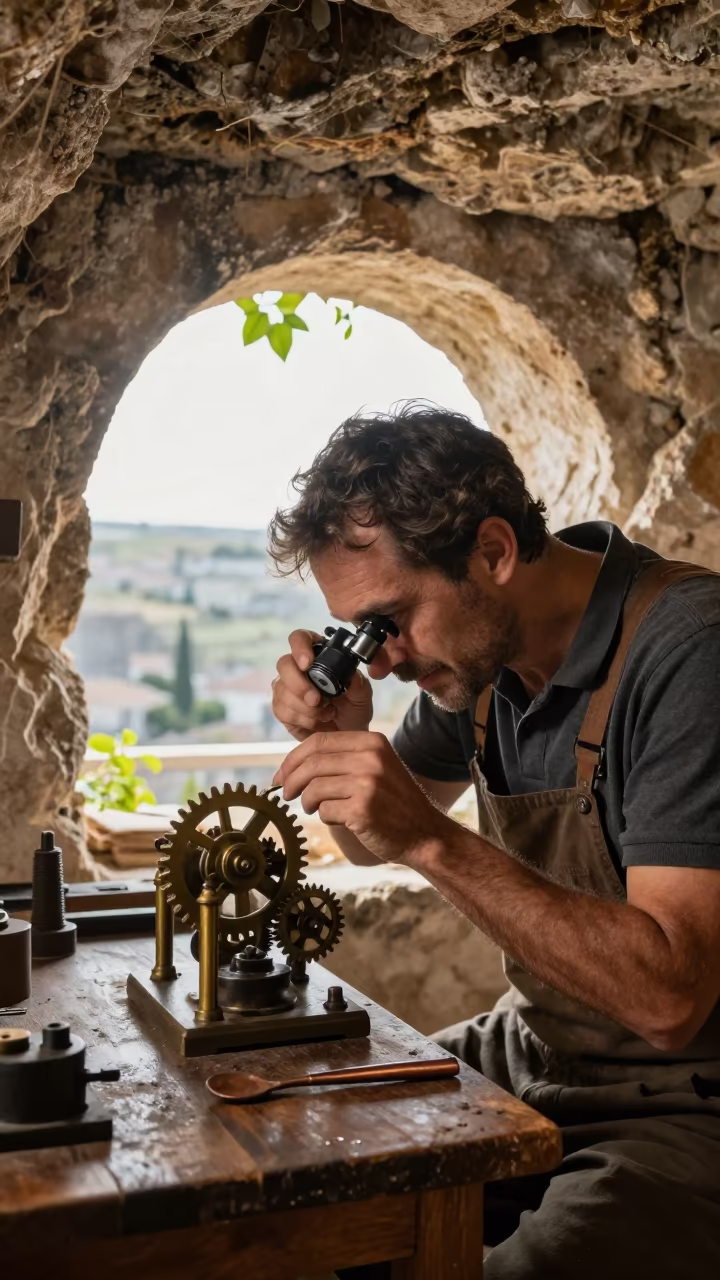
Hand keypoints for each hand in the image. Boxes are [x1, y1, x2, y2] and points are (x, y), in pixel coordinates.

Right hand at [272, 630, 373, 741]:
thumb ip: (357, 683)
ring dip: (306, 707)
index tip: (307, 663)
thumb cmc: (353, 710)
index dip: (300, 647)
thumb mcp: (362, 695)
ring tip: (327, 713)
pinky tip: (316, 720)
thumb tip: (350, 674)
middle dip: (299, 684)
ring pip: (282, 690)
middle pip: (284, 664)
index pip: (300, 638)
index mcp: (318, 655)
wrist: (346, 736)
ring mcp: (286, 687)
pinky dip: (302, 718)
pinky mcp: (281, 708)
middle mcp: (298, 668)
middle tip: (316, 700)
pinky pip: (281, 709)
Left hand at [273, 731, 454, 864]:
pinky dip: (324, 816)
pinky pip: (324, 810)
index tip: (281, 774)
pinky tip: (339, 819)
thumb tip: (293, 764)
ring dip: (307, 802)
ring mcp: (367, 783)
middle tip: (286, 793)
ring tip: (315, 808)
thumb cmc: (393, 802)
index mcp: (371, 742)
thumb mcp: (375, 766)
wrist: (424, 833)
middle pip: (312, 764)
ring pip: (314, 788)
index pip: (318, 741)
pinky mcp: (362, 809)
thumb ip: (342, 759)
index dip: (293, 758)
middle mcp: (370, 758)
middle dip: (291, 780)